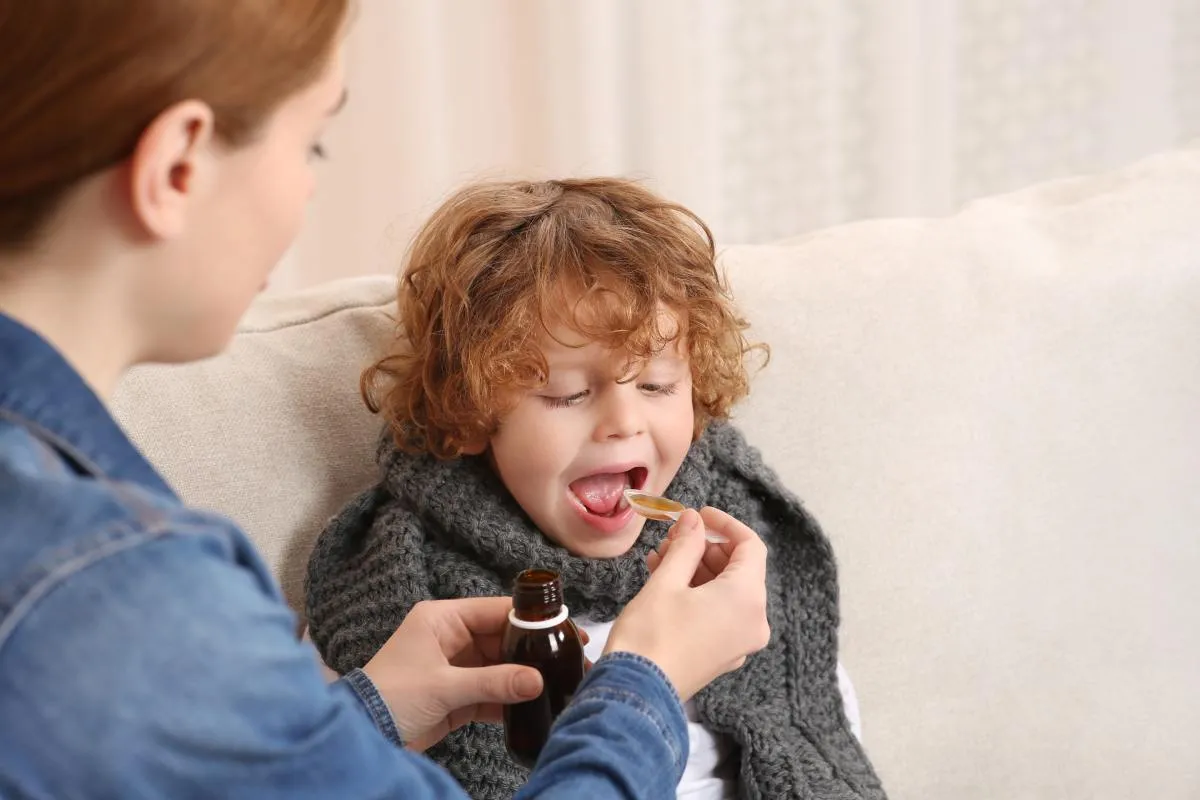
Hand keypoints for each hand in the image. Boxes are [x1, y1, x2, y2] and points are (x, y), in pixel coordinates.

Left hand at [361, 596, 543, 751]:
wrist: (362, 735)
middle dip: (531, 650)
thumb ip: (494, 682)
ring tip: (559, 680)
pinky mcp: (456, 695)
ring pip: (499, 666)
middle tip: (568, 655)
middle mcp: (450, 638)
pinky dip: (509, 698)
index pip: (494, 611)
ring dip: (523, 676)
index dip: (528, 618)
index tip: (561, 626)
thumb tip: (538, 680)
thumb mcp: (444, 687)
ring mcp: (454, 667)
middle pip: (501, 638)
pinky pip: (490, 691)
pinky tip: (535, 704)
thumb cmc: (393, 696)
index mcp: (442, 620)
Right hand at [605, 507, 769, 701]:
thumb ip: (686, 545)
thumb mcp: (667, 581)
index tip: (697, 515)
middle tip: (672, 537)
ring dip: (698, 569)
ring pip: (728, 591)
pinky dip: (700, 593)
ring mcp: (741, 642)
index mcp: (747, 599)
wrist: (636, 694)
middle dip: (706, 548)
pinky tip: (666, 580)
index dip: (725, 524)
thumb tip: (694, 520)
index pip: (750, 546)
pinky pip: (721, 613)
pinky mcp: (724, 655)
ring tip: (662, 557)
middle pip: (740, 569)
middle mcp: (754, 621)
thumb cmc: (651, 634)